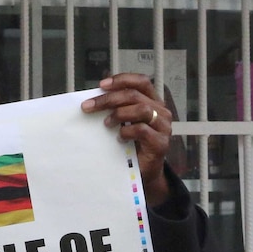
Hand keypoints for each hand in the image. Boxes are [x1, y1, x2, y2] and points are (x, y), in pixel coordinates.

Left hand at [81, 73, 171, 205]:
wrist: (144, 172)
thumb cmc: (132, 145)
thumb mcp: (124, 122)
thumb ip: (117, 109)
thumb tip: (94, 99)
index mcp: (153, 101)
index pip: (141, 81)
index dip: (122, 80)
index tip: (101, 85)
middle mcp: (161, 111)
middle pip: (135, 95)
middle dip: (109, 99)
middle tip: (89, 107)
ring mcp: (163, 127)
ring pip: (142, 109)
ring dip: (119, 114)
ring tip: (106, 123)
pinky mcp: (160, 143)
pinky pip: (142, 130)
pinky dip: (127, 131)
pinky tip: (119, 138)